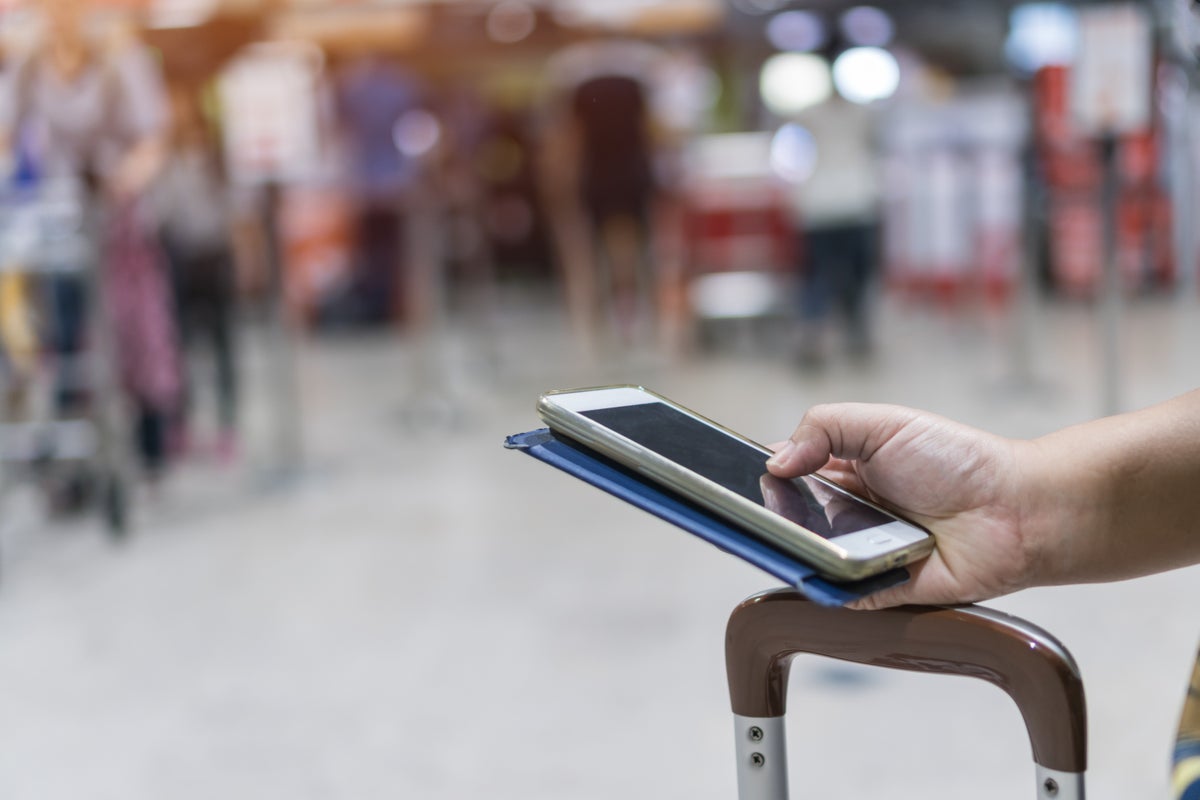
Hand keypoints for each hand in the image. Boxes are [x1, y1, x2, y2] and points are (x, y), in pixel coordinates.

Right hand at [766, 403, 1035, 608]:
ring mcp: (860, 553)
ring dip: (797, 548)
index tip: (738, 474)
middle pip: (788, 517)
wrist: (1016, 509)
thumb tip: (773, 463)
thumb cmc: (957, 460)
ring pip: (809, 558)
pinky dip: (828, 585)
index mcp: (842, 470)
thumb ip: (822, 427)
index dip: (762, 474)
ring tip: (796, 533)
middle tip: (765, 506)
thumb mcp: (882, 423)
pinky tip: (822, 567)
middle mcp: (846, 513)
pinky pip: (840, 595)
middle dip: (771, 512)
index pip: (785, 473)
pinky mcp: (878, 591)